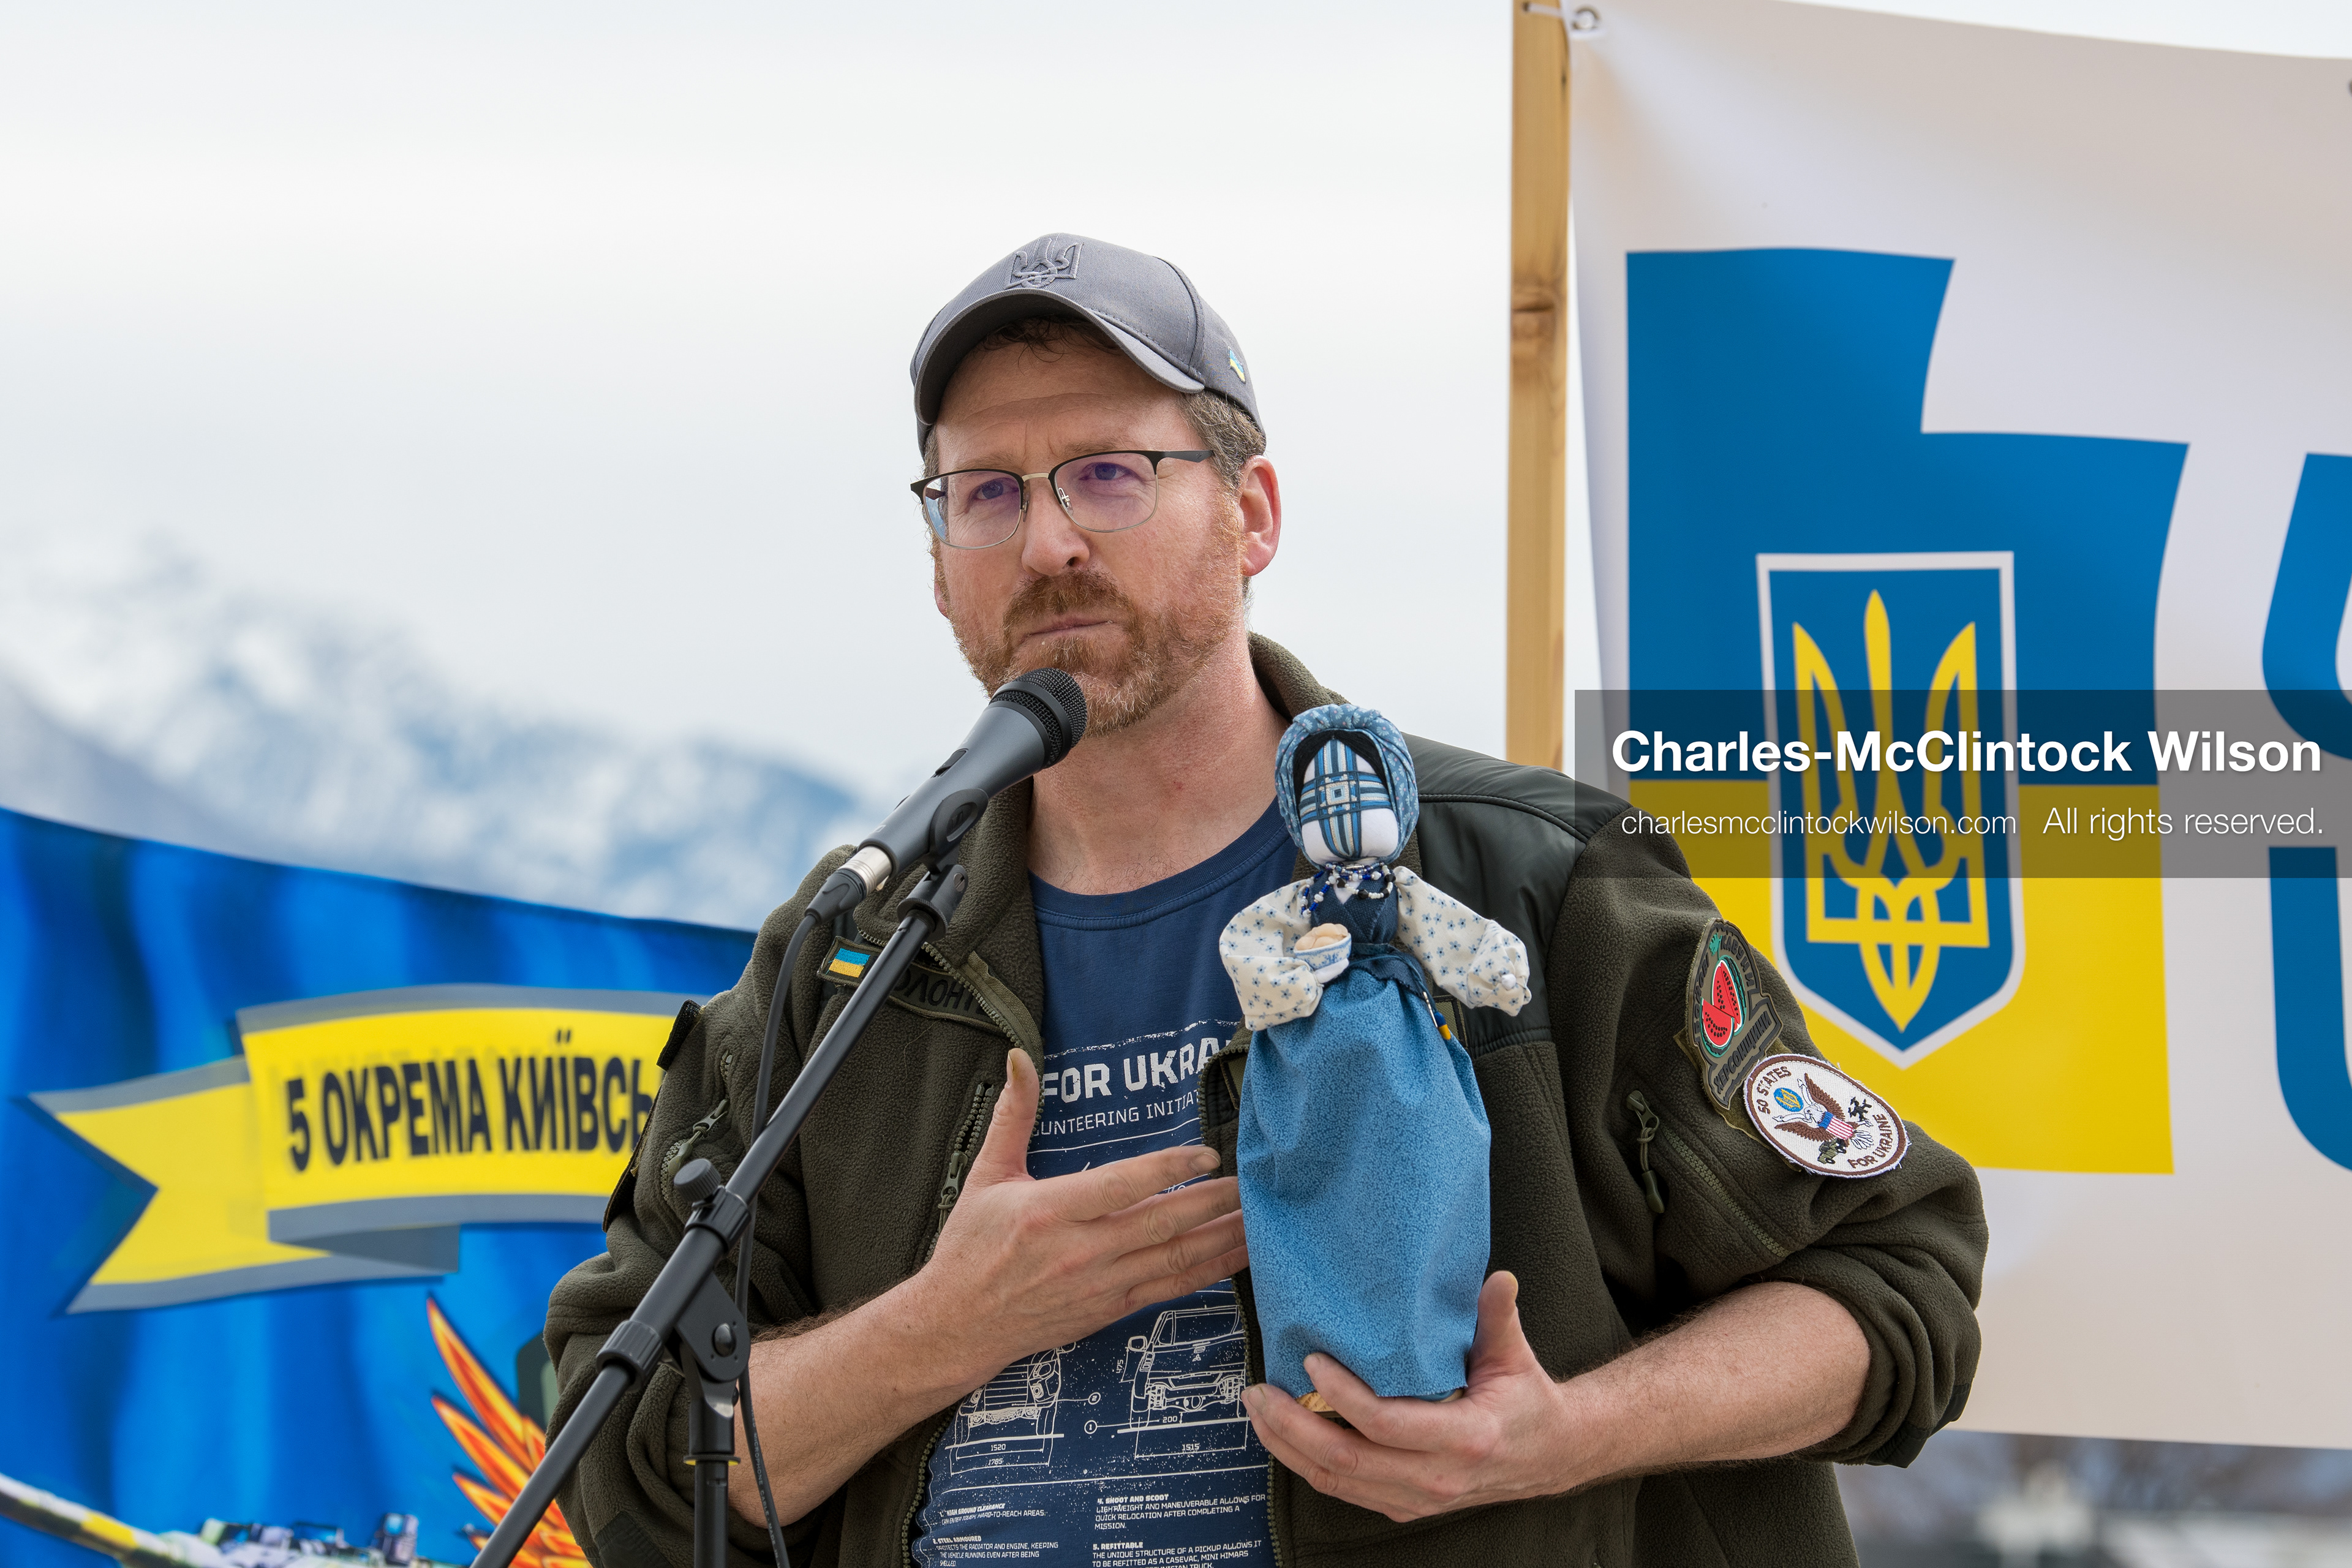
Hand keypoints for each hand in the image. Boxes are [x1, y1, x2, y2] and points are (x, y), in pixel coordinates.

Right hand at [911, 1049, 1249, 1387]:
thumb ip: (1014, 1115)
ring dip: (1221, 1238)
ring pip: (1174, 1259)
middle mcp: (1080, 1251)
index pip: (1121, 1185)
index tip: (1206, 1151)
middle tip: (1252, 1181)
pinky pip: (1169, 1289)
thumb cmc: (971, 1248)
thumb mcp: (987, 1175)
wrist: (957, 1325)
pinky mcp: (1110, 1309)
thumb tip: (1019, 1059)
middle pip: (1161, 1223)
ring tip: (1258, 1217)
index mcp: (1049, 1211)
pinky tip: (1235, 1256)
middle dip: (1213, 1202)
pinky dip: (1208, 1273)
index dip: (1167, 1167)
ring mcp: (1099, 1285)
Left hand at [1241, 1271, 1583, 1521]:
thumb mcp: (1515, 1357)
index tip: (1311, 1360)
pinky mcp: (1403, 1505)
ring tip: (1258, 1410)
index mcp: (1465, 1439)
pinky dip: (1306, 1464)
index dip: (1342, 1393)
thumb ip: (1500, 1316)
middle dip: (1293, 1425)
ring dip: (1288, 1446)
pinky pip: (1343, 1490)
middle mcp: (1437, 1478)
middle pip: (1347, 1458)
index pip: (1387, 1423)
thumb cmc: (1526, 1401)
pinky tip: (1282, 1437)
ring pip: (1336, 1480)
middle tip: (1259, 1390)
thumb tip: (1499, 1278)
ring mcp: (1417, 1498)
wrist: (1547, 1455)